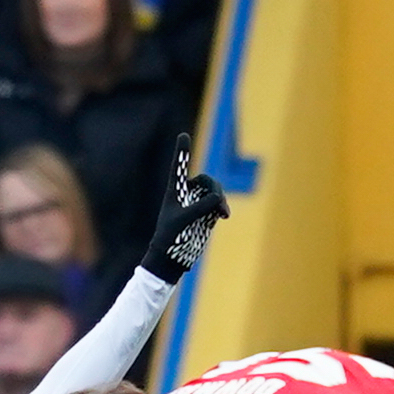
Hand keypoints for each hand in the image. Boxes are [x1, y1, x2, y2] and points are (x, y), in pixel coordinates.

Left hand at [140, 132, 229, 283]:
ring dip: (220, 199)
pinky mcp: (207, 216)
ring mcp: (198, 205)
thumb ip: (200, 206)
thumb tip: (218, 198)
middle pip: (206, 181)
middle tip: (217, 201)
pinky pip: (218, 205)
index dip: (182, 152)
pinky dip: (222, 208)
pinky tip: (224, 216)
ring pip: (215, 192)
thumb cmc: (170, 237)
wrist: (171, 258)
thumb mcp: (184, 220)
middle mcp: (187, 195)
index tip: (183, 135)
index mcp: (175, 191)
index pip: (178, 167)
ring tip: (221, 213)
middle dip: (214, 188)